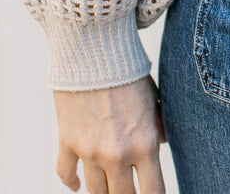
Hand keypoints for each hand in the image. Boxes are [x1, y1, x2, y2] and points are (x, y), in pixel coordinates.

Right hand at [54, 75, 166, 193]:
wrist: (95, 50)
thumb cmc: (129, 71)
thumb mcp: (153, 98)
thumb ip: (159, 124)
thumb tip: (163, 141)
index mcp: (145, 144)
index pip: (153, 191)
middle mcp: (117, 154)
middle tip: (130, 189)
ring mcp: (90, 151)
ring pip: (95, 191)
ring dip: (102, 191)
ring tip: (109, 188)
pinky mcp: (67, 141)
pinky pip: (66, 174)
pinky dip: (71, 182)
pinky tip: (77, 185)